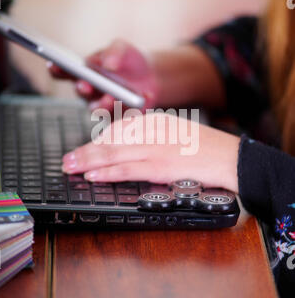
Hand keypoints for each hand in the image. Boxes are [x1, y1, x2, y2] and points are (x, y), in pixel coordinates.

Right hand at [47, 39, 158, 110]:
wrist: (151, 76)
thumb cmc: (129, 60)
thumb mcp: (122, 48)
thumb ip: (114, 52)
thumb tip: (107, 65)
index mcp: (83, 72)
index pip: (63, 72)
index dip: (56, 69)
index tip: (54, 64)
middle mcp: (89, 92)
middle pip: (80, 92)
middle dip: (82, 89)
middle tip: (85, 85)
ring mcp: (103, 106)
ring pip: (98, 109)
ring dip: (104, 103)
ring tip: (112, 97)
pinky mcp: (119, 117)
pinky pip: (124, 115)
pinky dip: (134, 105)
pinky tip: (146, 96)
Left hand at [62, 113, 239, 192]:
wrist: (231, 157)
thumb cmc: (208, 148)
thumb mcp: (178, 134)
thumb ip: (154, 138)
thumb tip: (132, 149)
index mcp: (156, 121)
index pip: (118, 129)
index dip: (98, 141)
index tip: (85, 150)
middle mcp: (152, 131)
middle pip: (110, 140)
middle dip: (85, 151)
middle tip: (66, 160)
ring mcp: (156, 147)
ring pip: (113, 153)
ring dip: (88, 161)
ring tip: (70, 167)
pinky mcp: (161, 165)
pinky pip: (128, 169)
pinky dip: (107, 172)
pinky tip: (93, 175)